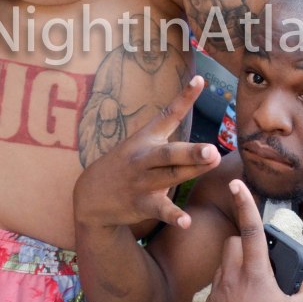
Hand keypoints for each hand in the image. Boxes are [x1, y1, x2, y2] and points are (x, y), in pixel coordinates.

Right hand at [73, 75, 220, 235]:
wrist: (90, 196)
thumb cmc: (126, 166)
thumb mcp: (143, 144)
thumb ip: (173, 136)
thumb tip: (207, 133)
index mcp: (147, 138)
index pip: (168, 114)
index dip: (184, 97)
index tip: (200, 80)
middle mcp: (145, 157)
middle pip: (171, 153)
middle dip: (191, 150)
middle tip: (212, 148)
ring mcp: (142, 181)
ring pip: (170, 176)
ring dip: (191, 170)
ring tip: (212, 162)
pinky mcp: (141, 203)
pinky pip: (159, 209)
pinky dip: (173, 216)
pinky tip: (186, 221)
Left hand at [204, 179, 302, 301]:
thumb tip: (300, 277)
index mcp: (256, 275)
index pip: (250, 230)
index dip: (246, 203)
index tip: (237, 184)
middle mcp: (231, 281)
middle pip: (231, 244)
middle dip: (244, 244)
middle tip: (261, 263)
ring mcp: (216, 297)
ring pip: (222, 268)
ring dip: (236, 269)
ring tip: (254, 293)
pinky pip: (216, 291)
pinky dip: (228, 292)